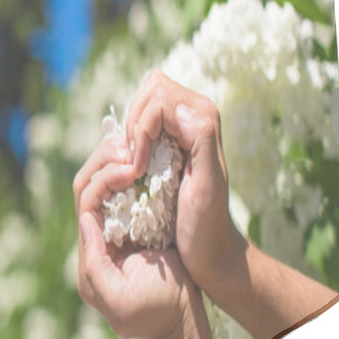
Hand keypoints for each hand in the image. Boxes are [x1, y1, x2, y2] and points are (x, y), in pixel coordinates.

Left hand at [74, 132, 218, 338]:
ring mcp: (118, 229)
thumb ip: (94, 263)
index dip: (104, 181)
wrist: (182, 320)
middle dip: (106, 162)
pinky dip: (135, 172)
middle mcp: (99, 238)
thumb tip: (85, 221)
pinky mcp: (138, 226)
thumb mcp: (118, 300)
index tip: (131, 170)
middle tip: (132, 147)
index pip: (86, 203)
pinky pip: (128, 190)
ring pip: (107, 183)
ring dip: (118, 162)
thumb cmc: (153, 313)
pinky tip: (148, 158)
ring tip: (139, 146)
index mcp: (90, 254)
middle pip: (89, 186)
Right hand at [124, 69, 237, 294]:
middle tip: (135, 166)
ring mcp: (182, 125)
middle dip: (133, 126)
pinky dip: (130, 142)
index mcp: (205, 118)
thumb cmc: (205, 224)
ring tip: (134, 169)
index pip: (157, 96)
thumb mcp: (207, 185)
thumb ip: (201, 140)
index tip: (139, 168)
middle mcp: (195, 114)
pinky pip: (140, 121)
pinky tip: (135, 170)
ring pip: (142, 102)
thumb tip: (180, 108)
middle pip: (149, 90)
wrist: (208, 248)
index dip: (140, 129)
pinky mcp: (168, 138)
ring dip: (130, 134)